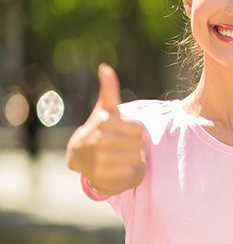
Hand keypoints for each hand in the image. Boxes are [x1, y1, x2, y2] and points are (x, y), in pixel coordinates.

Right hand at [66, 64, 145, 195]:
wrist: (82, 158)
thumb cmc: (100, 129)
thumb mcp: (105, 110)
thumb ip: (108, 89)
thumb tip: (104, 66)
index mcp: (101, 121)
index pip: (139, 127)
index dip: (136, 129)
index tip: (124, 129)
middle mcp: (96, 139)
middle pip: (139, 142)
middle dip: (135, 143)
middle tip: (122, 143)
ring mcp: (97, 159)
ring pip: (135, 157)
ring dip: (133, 156)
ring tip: (120, 154)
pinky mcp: (101, 176)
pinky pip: (130, 171)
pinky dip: (129, 169)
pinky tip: (117, 165)